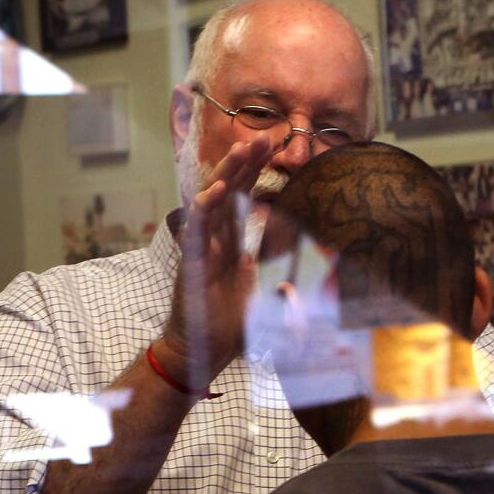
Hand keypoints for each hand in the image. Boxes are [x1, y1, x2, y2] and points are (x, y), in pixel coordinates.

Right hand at [157, 135, 272, 390]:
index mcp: (231, 246)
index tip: (271, 149)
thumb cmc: (227, 331)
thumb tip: (302, 285)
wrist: (201, 355)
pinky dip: (204, 211)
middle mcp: (215, 242)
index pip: (242, 199)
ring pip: (212, 203)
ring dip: (226, 176)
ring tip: (241, 150)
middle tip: (264, 138)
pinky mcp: (192, 265)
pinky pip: (197, 232)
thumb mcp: (265, 304)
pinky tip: (215, 191)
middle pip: (228, 192)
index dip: (254, 174)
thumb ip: (284, 292)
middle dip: (244, 164)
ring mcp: (201, 251)